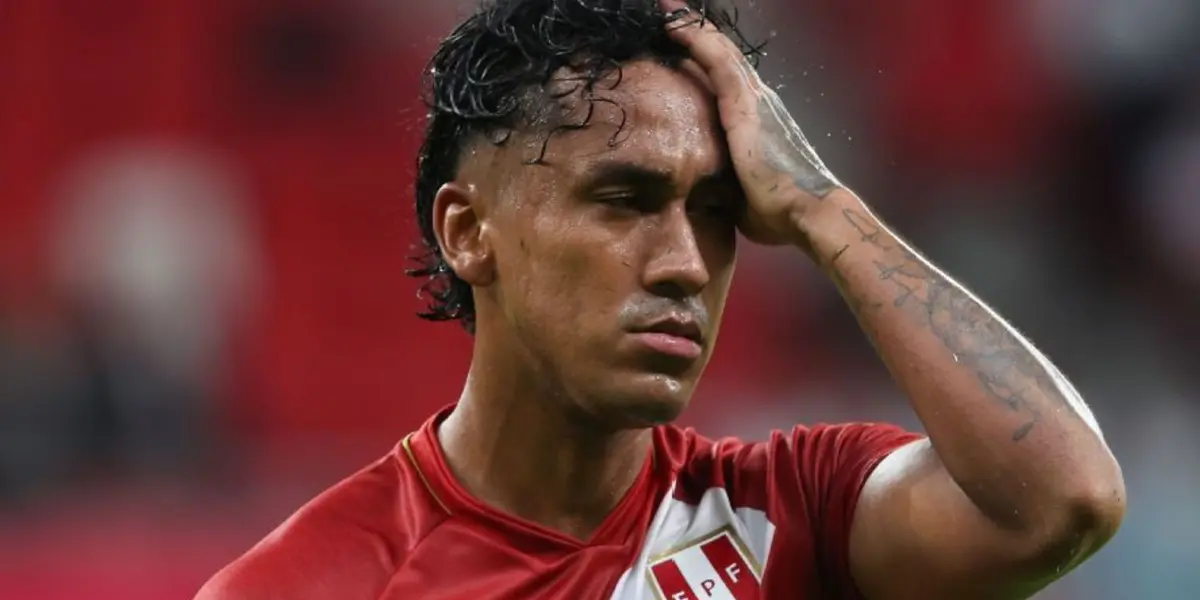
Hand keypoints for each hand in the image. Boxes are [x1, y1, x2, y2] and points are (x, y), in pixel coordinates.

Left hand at [661, 0, 847, 246]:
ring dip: (692, 28)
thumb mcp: (743, 192)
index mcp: (758, 122)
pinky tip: (674, 23)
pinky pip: (716, 61)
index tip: (681, 46)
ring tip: (667, 9)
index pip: (727, 82)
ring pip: (719, 52)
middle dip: (697, 34)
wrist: (808, 213)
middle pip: (723, 59)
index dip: (705, 59)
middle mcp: (760, 102)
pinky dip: (696, 39)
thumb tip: (708, 193)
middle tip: (671, 13)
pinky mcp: (744, 105)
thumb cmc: (780, 212)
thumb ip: (726, 181)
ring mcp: (754, 100)